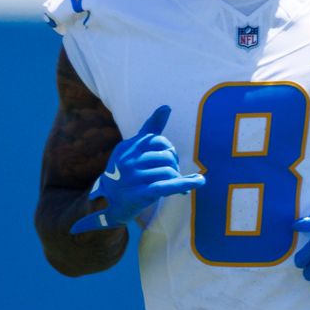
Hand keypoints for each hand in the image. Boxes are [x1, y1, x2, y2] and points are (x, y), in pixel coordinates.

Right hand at [69, 105, 204, 233]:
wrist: (110, 203)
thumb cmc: (126, 172)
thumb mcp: (134, 149)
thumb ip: (150, 128)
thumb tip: (167, 106)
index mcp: (127, 147)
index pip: (158, 140)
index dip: (168, 149)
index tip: (169, 159)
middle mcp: (128, 161)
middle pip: (166, 156)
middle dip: (174, 164)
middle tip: (172, 174)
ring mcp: (134, 178)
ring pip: (169, 171)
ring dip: (177, 178)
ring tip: (174, 184)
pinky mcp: (141, 194)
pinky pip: (168, 186)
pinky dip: (185, 184)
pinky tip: (199, 182)